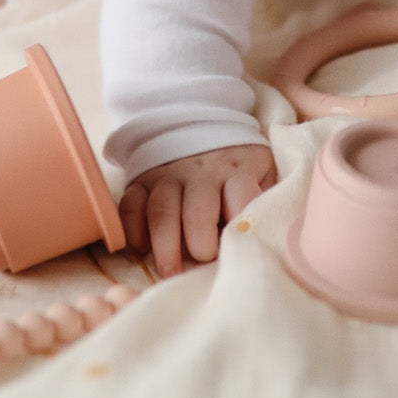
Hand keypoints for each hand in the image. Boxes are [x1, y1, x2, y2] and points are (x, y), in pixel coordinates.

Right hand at [120, 144, 276, 276]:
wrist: (198, 124)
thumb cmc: (236, 163)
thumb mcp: (261, 170)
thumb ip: (265, 197)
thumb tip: (266, 235)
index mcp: (236, 170)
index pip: (240, 196)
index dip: (238, 227)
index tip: (237, 250)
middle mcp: (200, 172)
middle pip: (197, 210)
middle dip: (200, 243)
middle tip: (203, 263)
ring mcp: (168, 174)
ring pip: (162, 210)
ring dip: (165, 245)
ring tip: (170, 273)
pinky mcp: (141, 180)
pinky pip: (131, 204)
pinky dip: (133, 229)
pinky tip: (141, 248)